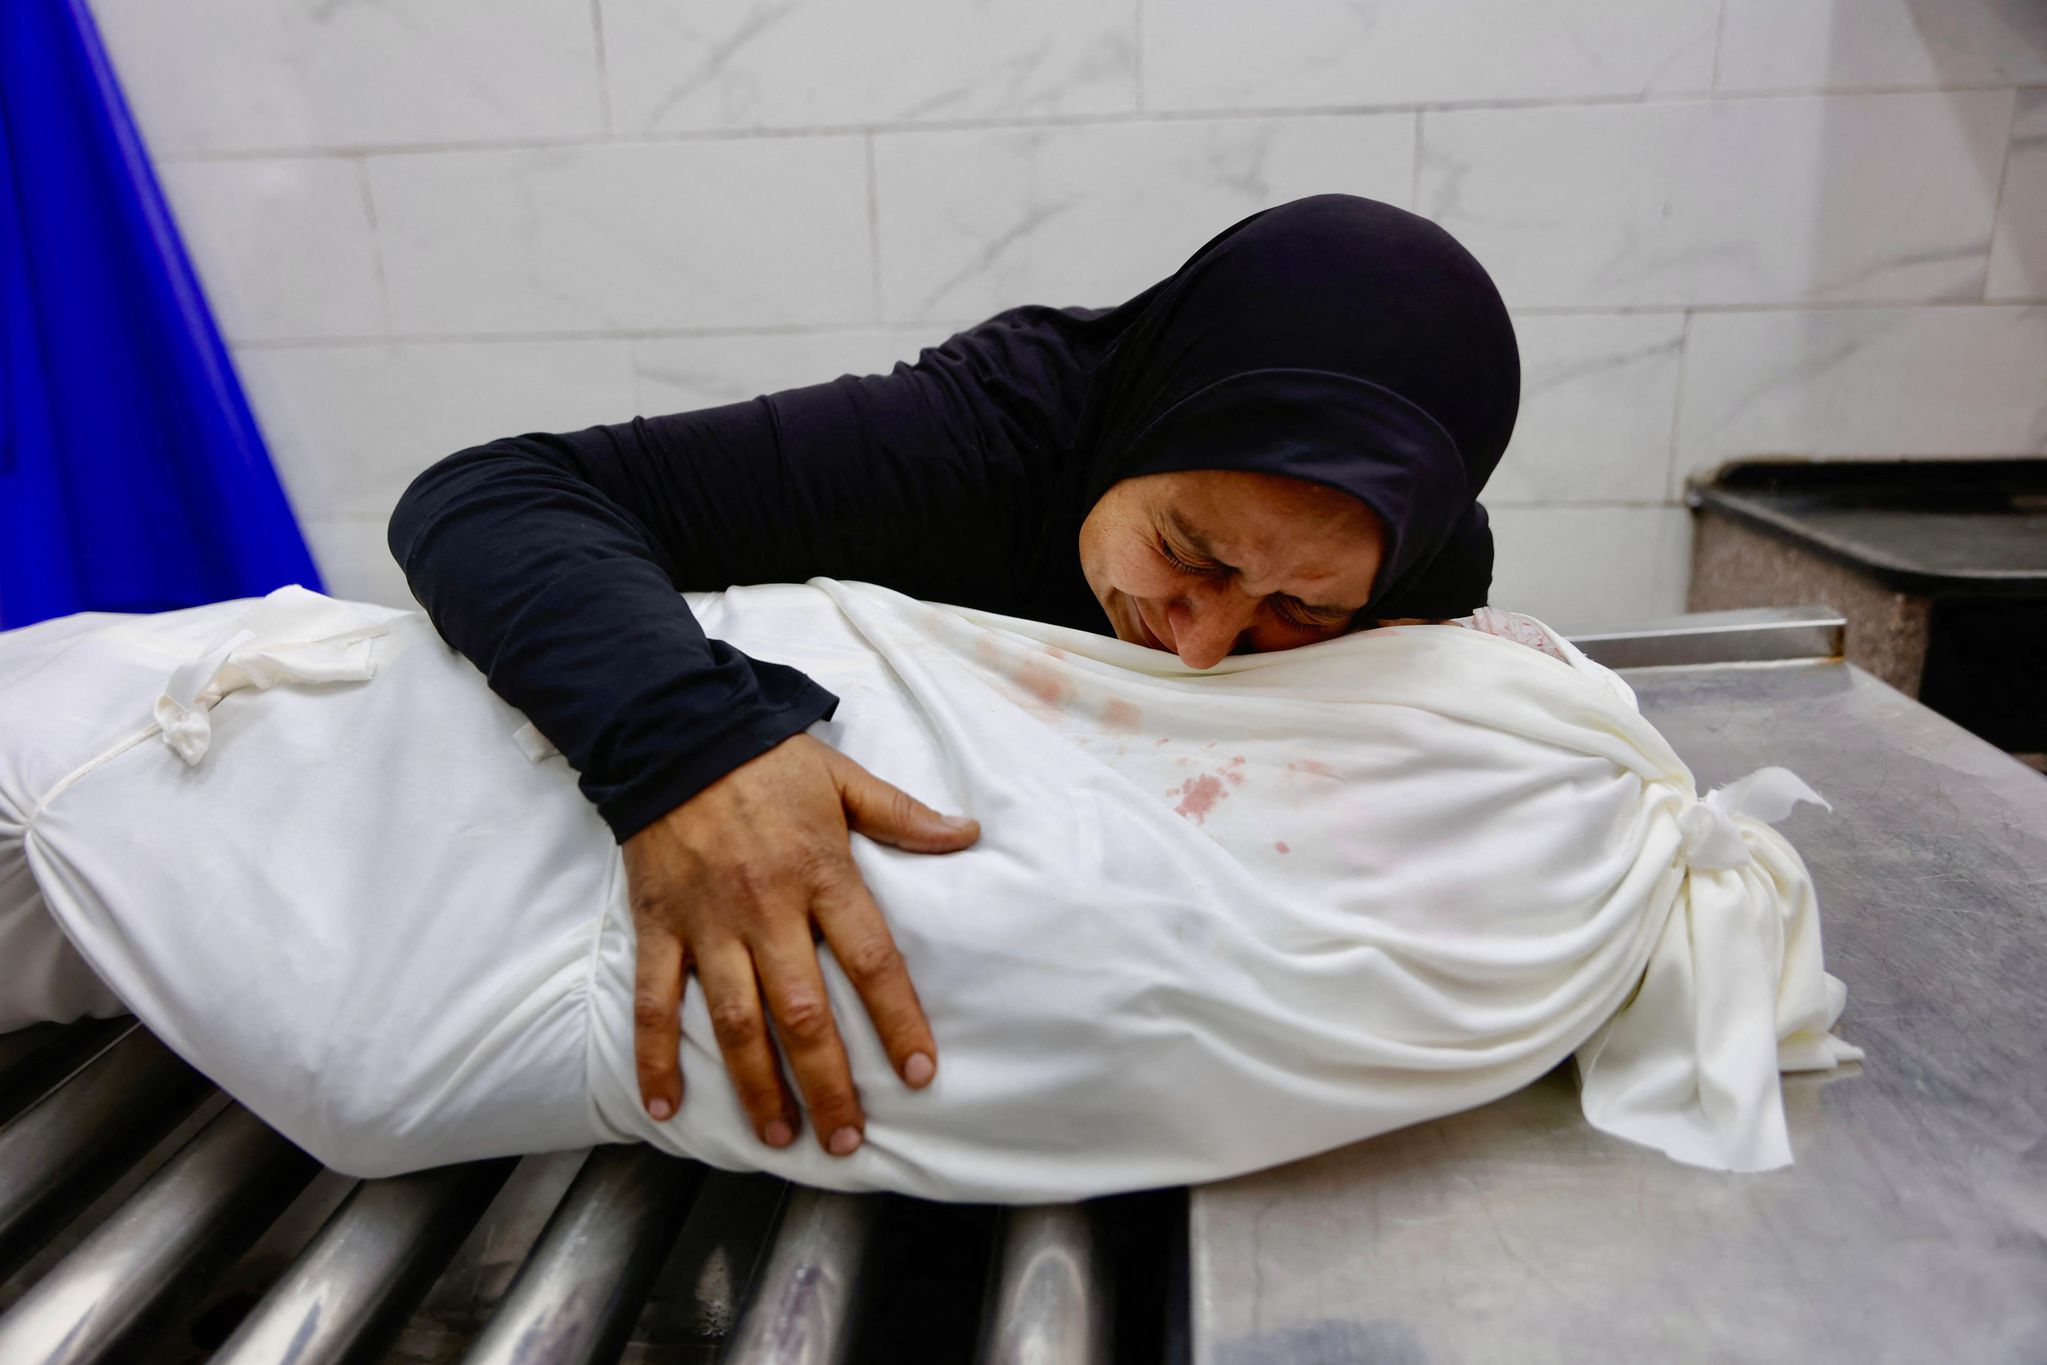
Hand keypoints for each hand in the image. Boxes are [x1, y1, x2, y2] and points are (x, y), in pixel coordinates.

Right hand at [620, 733, 978, 1155]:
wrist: (672, 731)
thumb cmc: (766, 759)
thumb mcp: (842, 778)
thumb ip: (902, 815)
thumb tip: (967, 833)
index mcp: (822, 875)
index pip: (871, 961)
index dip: (898, 1020)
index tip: (919, 1072)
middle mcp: (766, 910)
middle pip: (802, 1013)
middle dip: (828, 1083)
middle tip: (846, 1140)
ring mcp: (708, 924)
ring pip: (734, 1022)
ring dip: (757, 1086)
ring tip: (780, 1138)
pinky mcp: (658, 927)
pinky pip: (654, 1003)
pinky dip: (655, 1058)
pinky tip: (664, 1107)